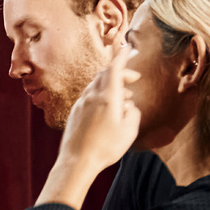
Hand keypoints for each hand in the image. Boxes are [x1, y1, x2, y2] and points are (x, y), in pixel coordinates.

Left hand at [58, 43, 141, 177]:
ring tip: (125, 98)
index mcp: (107, 98)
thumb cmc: (105, 147)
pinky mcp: (75, 112)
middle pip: (105, 74)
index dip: (121, 56)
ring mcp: (81, 104)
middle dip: (121, 72)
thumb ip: (133, 113)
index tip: (127, 48)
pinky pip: (90, 96)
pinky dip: (101, 94)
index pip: (114, 69)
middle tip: (134, 79)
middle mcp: (92, 96)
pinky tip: (109, 108)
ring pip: (97, 85)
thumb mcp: (129, 130)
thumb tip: (129, 105)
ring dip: (112, 85)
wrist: (76, 161)